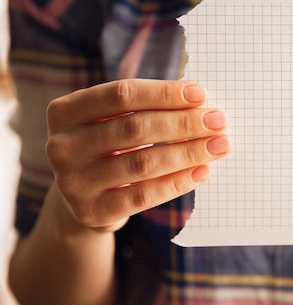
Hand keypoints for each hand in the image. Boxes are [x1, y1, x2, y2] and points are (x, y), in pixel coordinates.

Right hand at [45, 79, 229, 231]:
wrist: (84, 198)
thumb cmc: (110, 147)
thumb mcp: (114, 121)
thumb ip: (147, 109)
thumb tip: (201, 105)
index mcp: (65, 111)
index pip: (121, 94)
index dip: (164, 93)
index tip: (201, 94)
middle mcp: (61, 145)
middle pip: (135, 128)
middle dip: (183, 123)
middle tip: (218, 121)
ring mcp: (73, 181)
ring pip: (143, 163)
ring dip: (188, 152)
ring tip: (219, 146)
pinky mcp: (92, 211)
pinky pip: (143, 196)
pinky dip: (177, 182)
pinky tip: (202, 171)